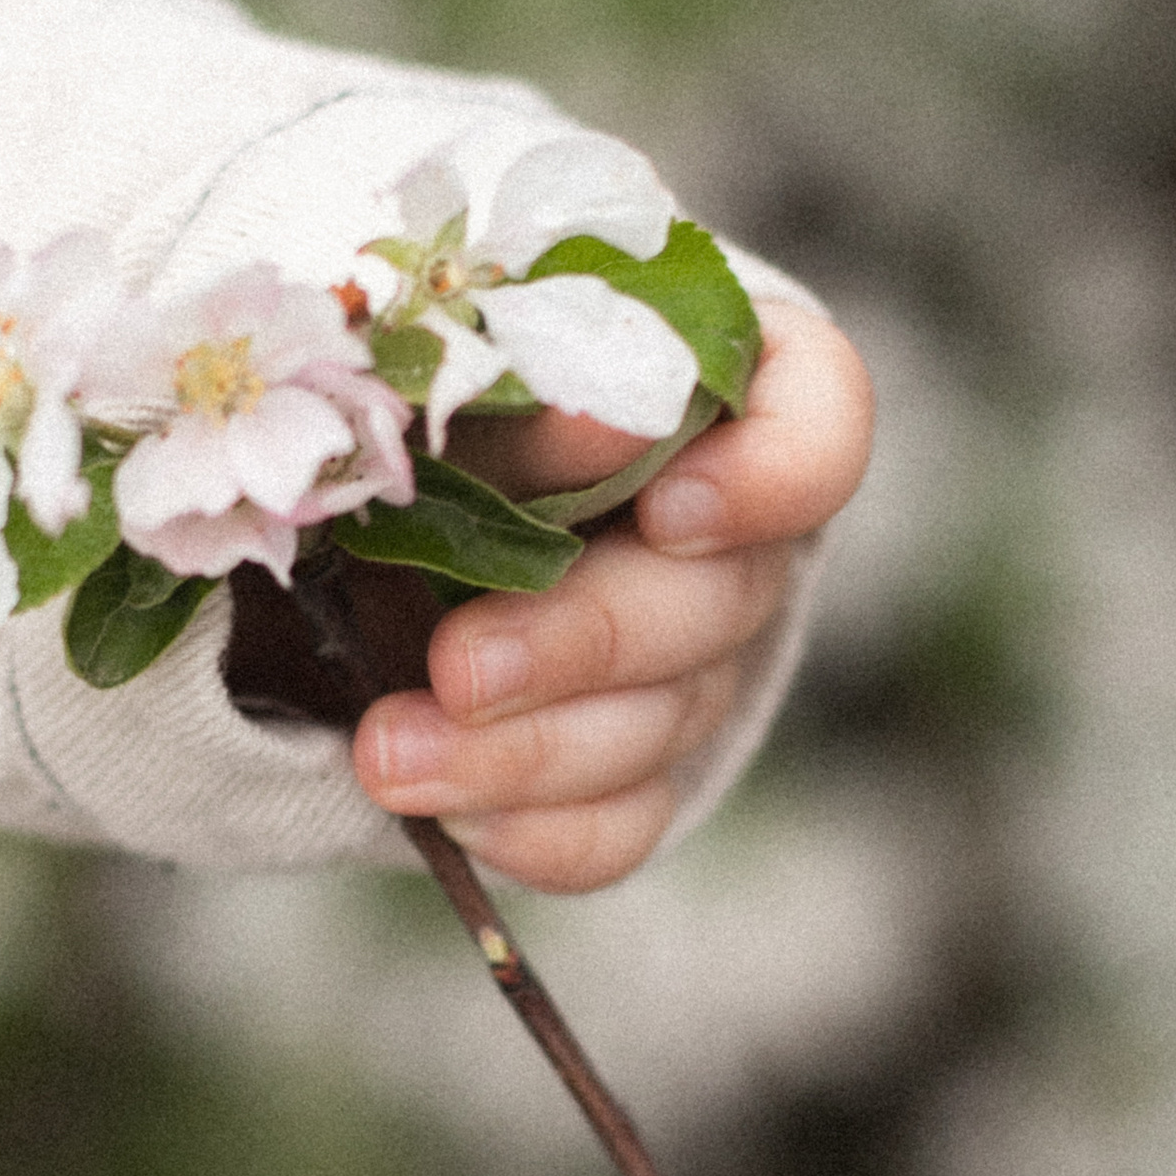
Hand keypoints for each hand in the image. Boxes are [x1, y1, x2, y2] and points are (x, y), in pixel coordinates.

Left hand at [350, 294, 872, 890]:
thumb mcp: (439, 347)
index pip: (819, 418)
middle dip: (585, 639)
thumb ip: (501, 365)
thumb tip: (556, 411)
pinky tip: (443, 814)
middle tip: (460, 666)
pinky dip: (536, 827)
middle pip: (720, 599)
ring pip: (660, 724)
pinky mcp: (630, 768)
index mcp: (716, 382)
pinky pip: (620, 825)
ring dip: (523, 750)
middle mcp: (732, 533)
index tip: (669, 511)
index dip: (771, 476)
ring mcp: (690, 662)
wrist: (356, 498)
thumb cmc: (419, 381)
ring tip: (389, 754)